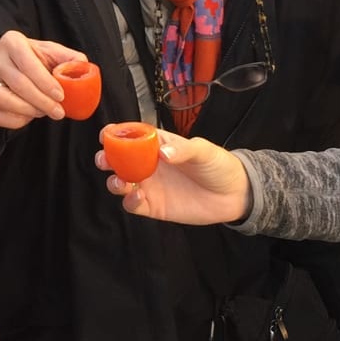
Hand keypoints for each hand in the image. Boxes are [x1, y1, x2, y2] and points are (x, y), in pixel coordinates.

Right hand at [0, 31, 78, 127]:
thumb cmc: (27, 59)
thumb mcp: (45, 51)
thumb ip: (65, 57)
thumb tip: (83, 65)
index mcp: (12, 42)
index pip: (28, 63)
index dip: (45, 82)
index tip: (61, 95)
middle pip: (19, 84)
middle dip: (42, 101)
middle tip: (59, 112)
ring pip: (5, 101)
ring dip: (29, 111)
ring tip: (44, 112)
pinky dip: (17, 121)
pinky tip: (29, 117)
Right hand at [98, 130, 250, 225]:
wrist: (234, 195)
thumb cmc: (218, 165)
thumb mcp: (203, 151)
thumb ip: (183, 149)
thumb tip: (163, 152)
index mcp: (157, 144)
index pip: (130, 136)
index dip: (115, 134)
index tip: (106, 135)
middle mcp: (149, 164)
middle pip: (118, 160)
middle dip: (106, 158)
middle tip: (105, 160)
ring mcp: (150, 185)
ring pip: (120, 182)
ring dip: (114, 181)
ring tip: (120, 181)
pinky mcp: (154, 206)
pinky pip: (133, 204)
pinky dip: (129, 201)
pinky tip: (138, 197)